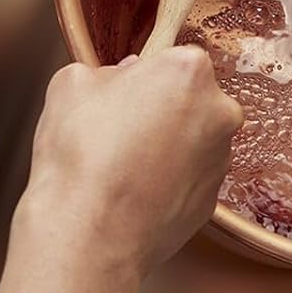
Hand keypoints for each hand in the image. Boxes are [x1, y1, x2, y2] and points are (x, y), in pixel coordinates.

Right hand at [0, 48, 243, 292]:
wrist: (88, 233)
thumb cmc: (82, 155)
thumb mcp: (72, 83)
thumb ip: (104, 70)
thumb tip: (119, 78)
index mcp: (190, 71)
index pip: (173, 58)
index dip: (144, 76)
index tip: (126, 91)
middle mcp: (219, 112)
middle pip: (190, 98)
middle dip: (162, 108)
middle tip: (122, 127)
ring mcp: (219, 159)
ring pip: (193, 139)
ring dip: (167, 145)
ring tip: (123, 164)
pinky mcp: (213, 201)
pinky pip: (190, 178)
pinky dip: (169, 181)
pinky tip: (135, 191)